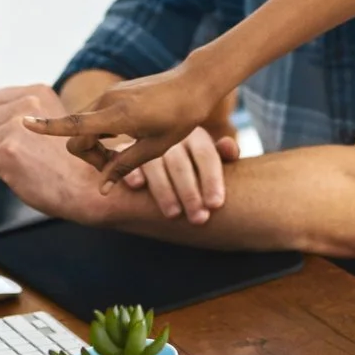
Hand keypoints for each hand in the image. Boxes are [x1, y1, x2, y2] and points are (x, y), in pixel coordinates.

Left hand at [0, 85, 104, 220]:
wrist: (87, 188)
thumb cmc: (71, 162)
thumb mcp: (53, 122)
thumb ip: (25, 114)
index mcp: (38, 93)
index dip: (1, 122)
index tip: (24, 136)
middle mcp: (27, 104)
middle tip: (27, 154)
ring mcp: (16, 127)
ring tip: (28, 164)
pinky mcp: (7, 150)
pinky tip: (23, 174)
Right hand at [24, 62, 226, 189]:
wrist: (193, 84)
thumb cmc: (179, 118)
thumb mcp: (155, 149)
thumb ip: (124, 166)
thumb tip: (101, 188)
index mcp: (117, 116)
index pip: (74, 124)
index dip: (47, 127)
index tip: (23, 123)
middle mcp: (107, 101)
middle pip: (77, 136)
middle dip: (88, 155)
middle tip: (114, 167)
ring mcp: (110, 94)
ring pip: (85, 127)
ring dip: (96, 145)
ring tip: (123, 155)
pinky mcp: (114, 93)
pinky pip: (95, 117)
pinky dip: (101, 133)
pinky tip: (124, 140)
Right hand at [123, 127, 239, 223]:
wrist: (153, 149)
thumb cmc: (190, 159)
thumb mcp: (208, 154)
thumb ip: (223, 154)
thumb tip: (230, 148)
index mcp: (195, 136)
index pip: (206, 155)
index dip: (212, 180)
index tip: (216, 205)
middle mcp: (170, 136)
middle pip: (181, 164)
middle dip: (190, 194)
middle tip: (198, 219)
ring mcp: (146, 142)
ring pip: (155, 164)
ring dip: (164, 190)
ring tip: (173, 214)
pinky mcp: (124, 150)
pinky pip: (124, 157)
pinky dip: (132, 170)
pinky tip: (138, 186)